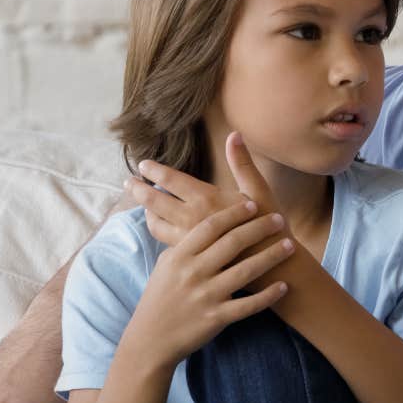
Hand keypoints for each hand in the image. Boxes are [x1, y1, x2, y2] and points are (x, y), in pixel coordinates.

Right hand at [124, 197, 297, 366]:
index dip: (234, 213)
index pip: (210, 226)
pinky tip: (284, 286)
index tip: (253, 204)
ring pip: (246, 271)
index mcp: (180, 256)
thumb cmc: (159, 299)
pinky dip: (268, 296)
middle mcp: (194, 273)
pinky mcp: (217, 318)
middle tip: (280, 219)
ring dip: (271, 256)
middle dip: (260, 228)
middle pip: (233, 243)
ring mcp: (206, 296)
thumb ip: (182, 244)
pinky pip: (248, 305)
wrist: (151, 340)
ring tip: (290, 246)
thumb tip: (195, 221)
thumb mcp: (164, 266)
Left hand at [129, 132, 280, 245]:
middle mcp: (191, 219)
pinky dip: (159, 230)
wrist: (274, 268)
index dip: (154, 171)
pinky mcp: (189, 257)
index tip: (143, 165)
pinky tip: (162, 226)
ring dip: (147, 212)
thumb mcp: (259, 191)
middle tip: (129, 183)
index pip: (171, 181)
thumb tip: (234, 135)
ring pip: (155, 224)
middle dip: (138, 190)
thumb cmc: (269, 227)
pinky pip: (165, 242)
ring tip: (144, 205)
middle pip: (154, 202)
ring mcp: (187, 240)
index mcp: (206, 199)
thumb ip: (242, 163)